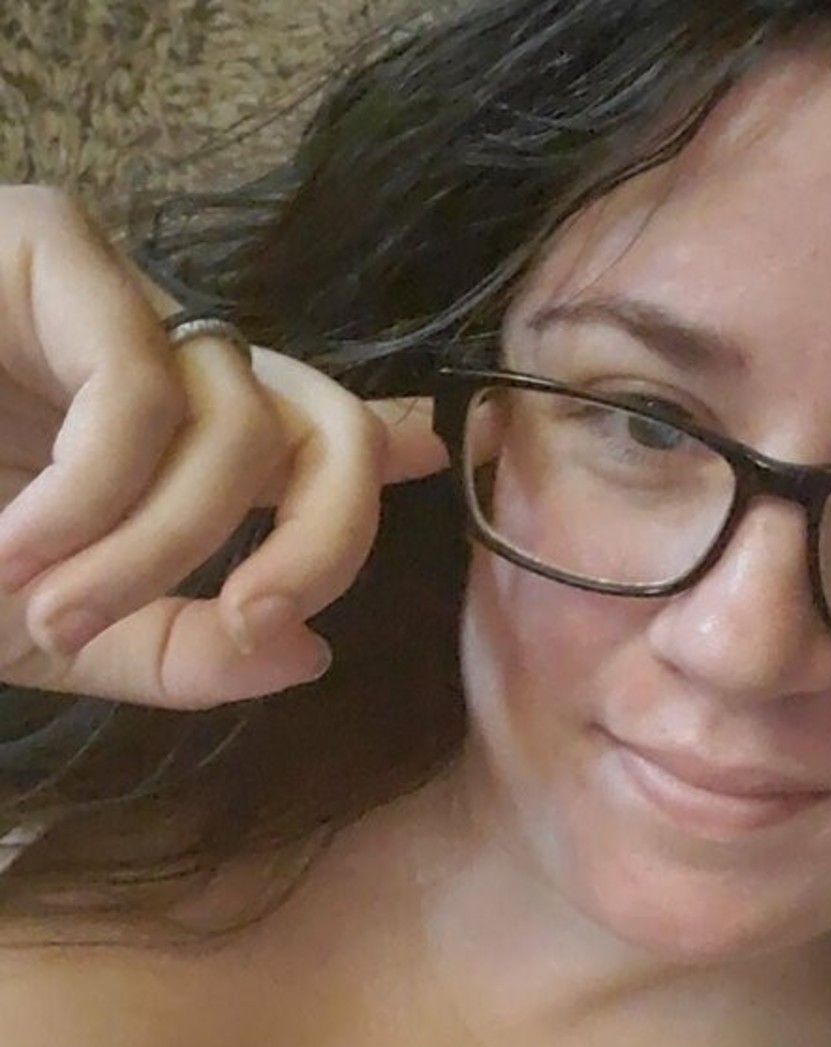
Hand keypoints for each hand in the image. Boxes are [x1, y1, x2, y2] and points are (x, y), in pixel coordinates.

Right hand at [0, 186, 446, 707]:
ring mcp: (114, 300)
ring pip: (239, 424)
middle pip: (320, 424)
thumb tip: (307, 650)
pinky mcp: (56, 246)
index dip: (369, 444)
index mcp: (167, 444)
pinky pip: (142, 390)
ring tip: (46, 606)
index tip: (424, 449)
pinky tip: (16, 547)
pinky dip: (93, 496)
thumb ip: (184, 648)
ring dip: (153, 550)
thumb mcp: (66, 634)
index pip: (305, 430)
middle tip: (259, 617)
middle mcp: (159, 364)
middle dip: (322, 535)